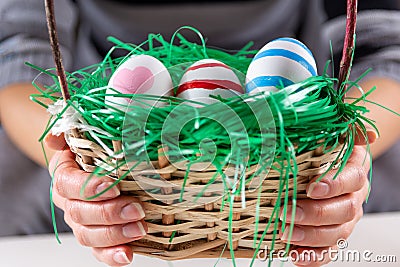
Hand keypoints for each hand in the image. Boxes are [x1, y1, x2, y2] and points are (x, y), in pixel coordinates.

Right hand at [46, 134, 146, 265]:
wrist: (100, 161)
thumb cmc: (95, 148)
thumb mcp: (82, 132)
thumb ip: (66, 131)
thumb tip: (57, 138)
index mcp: (64, 175)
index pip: (68, 183)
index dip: (89, 188)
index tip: (113, 187)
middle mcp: (69, 201)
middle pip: (80, 213)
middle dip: (110, 213)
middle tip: (136, 209)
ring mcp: (82, 221)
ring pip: (88, 235)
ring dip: (115, 234)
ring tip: (139, 228)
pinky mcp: (96, 235)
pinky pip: (98, 251)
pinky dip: (111, 255)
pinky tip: (127, 254)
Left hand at [279, 129, 376, 265]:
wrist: (328, 167)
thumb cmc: (325, 151)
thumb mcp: (333, 137)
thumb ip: (346, 132)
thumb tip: (367, 134)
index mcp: (355, 172)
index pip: (352, 179)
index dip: (334, 185)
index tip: (312, 188)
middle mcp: (354, 198)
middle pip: (344, 210)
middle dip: (315, 214)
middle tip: (286, 212)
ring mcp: (345, 220)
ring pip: (336, 234)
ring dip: (310, 236)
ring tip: (285, 233)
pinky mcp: (333, 236)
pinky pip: (328, 252)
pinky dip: (312, 257)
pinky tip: (294, 256)